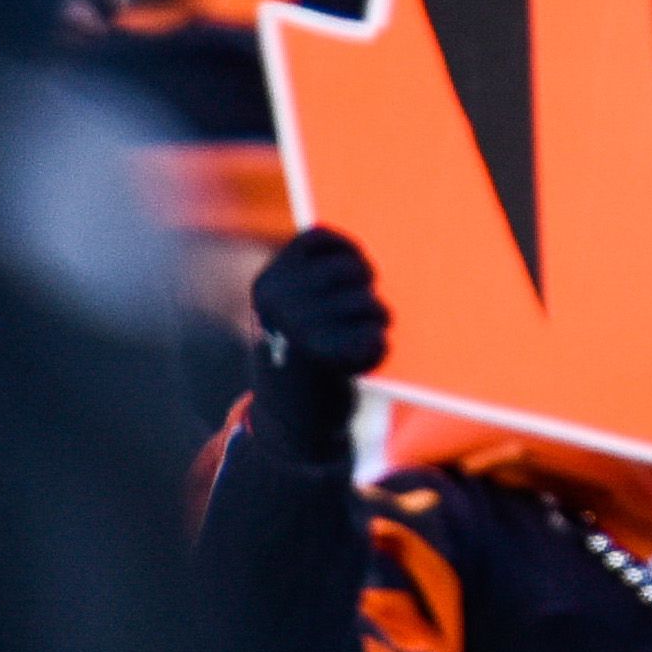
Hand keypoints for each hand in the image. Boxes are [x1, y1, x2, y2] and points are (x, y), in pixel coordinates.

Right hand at [248, 226, 388, 459]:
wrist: (287, 421)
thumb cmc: (305, 354)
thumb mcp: (296, 309)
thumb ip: (318, 276)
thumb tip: (382, 230)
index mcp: (269, 282)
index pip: (320, 238)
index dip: (350, 251)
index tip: (358, 275)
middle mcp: (277, 299)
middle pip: (355, 270)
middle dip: (368, 292)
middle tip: (360, 317)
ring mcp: (296, 326)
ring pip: (370, 304)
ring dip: (376, 323)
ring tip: (356, 342)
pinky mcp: (322, 357)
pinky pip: (375, 338)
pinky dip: (377, 351)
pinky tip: (357, 364)